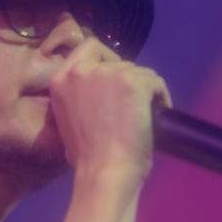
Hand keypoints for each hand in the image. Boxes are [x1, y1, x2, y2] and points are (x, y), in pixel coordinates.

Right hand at [48, 37, 170, 194]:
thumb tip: (97, 96)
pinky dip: (161, 97)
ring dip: (145, 91)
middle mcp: (81, 70)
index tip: (117, 81)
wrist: (104, 174)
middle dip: (128, 79)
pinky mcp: (133, 82)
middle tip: (134, 104)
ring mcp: (108, 74)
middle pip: (117, 60)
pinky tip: (159, 115)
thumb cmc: (88, 160)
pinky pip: (155, 81)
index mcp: (60, 79)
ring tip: (145, 115)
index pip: (88, 47)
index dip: (107, 60)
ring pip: (139, 71)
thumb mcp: (67, 122)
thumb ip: (77, 99)